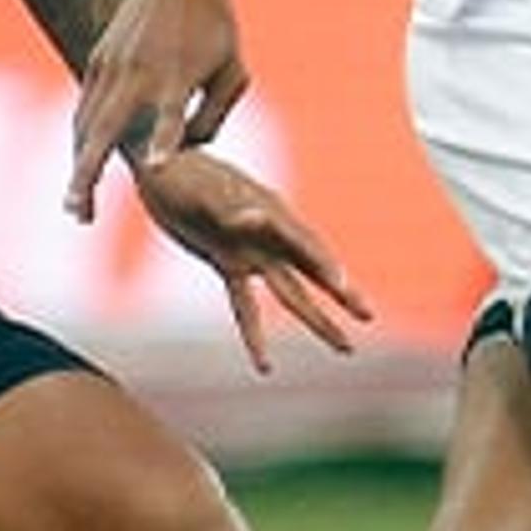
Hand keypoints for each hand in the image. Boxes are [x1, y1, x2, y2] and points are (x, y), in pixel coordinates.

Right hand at [67, 0, 247, 220]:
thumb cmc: (216, 26)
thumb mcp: (233, 69)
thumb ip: (213, 115)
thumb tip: (187, 151)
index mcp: (179, 74)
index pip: (171, 116)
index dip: (165, 142)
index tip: (156, 170)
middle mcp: (140, 72)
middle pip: (105, 128)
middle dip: (88, 173)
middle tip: (81, 214)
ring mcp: (113, 64)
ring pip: (86, 124)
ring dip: (78, 165)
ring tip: (76, 205)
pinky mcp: (99, 58)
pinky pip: (85, 107)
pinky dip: (81, 139)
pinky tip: (80, 166)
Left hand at [128, 146, 372, 371]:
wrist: (160, 164)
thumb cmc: (182, 173)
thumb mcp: (205, 190)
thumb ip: (231, 208)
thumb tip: (260, 216)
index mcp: (269, 211)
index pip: (305, 243)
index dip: (325, 265)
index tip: (343, 286)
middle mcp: (268, 234)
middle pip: (311, 270)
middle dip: (341, 294)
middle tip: (369, 315)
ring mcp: (250, 251)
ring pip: (291, 292)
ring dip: (316, 319)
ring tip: (345, 346)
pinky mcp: (228, 263)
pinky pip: (246, 306)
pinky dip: (255, 334)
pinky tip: (265, 366)